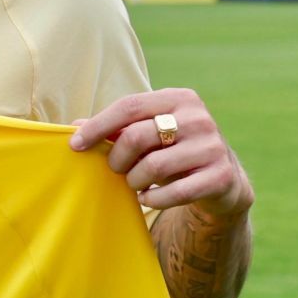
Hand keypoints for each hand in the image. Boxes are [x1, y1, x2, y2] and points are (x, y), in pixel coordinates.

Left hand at [69, 87, 252, 219]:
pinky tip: (147, 198)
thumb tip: (74, 126)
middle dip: (117, 158)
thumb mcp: (149, 134)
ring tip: (134, 183)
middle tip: (116, 169)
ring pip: (153, 167)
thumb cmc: (173, 151)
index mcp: (179, 98)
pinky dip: (152, 199)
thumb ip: (117, 128)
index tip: (75, 145)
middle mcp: (198, 118)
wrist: (223, 180)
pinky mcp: (221, 176)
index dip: (98, 125)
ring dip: (134, 180)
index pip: (130, 106)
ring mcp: (213, 147)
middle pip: (137, 137)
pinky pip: (175, 193)